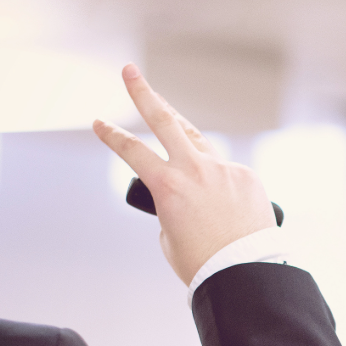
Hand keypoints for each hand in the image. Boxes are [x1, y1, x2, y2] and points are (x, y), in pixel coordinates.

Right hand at [94, 64, 276, 284]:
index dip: (112, 135)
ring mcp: (223, 169)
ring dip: (181, 131)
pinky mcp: (246, 176)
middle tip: (130, 72)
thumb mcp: (169, 235)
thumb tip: (186, 191)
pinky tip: (222, 203)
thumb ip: (171, 204)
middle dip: (143, 93)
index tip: (99, 122)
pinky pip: (225, 172)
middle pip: (164, 120)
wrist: (244, 273)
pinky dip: (218, 183)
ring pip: (197, 140)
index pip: (132, 150)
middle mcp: (195, 169)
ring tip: (168, 119)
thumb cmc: (202, 262)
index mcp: (167, 186)